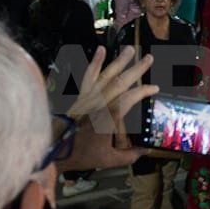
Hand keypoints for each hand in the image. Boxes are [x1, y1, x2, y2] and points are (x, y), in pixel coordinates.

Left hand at [62, 47, 158, 169]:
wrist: (54, 150)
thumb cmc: (81, 155)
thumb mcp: (109, 160)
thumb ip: (130, 155)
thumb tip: (146, 151)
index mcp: (109, 117)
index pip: (131, 98)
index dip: (144, 91)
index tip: (155, 88)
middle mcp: (100, 102)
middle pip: (121, 82)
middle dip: (137, 69)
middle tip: (149, 58)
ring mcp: (89, 97)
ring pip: (106, 75)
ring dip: (119, 61)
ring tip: (130, 49)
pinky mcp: (80, 96)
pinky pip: (88, 76)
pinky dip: (95, 63)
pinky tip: (101, 49)